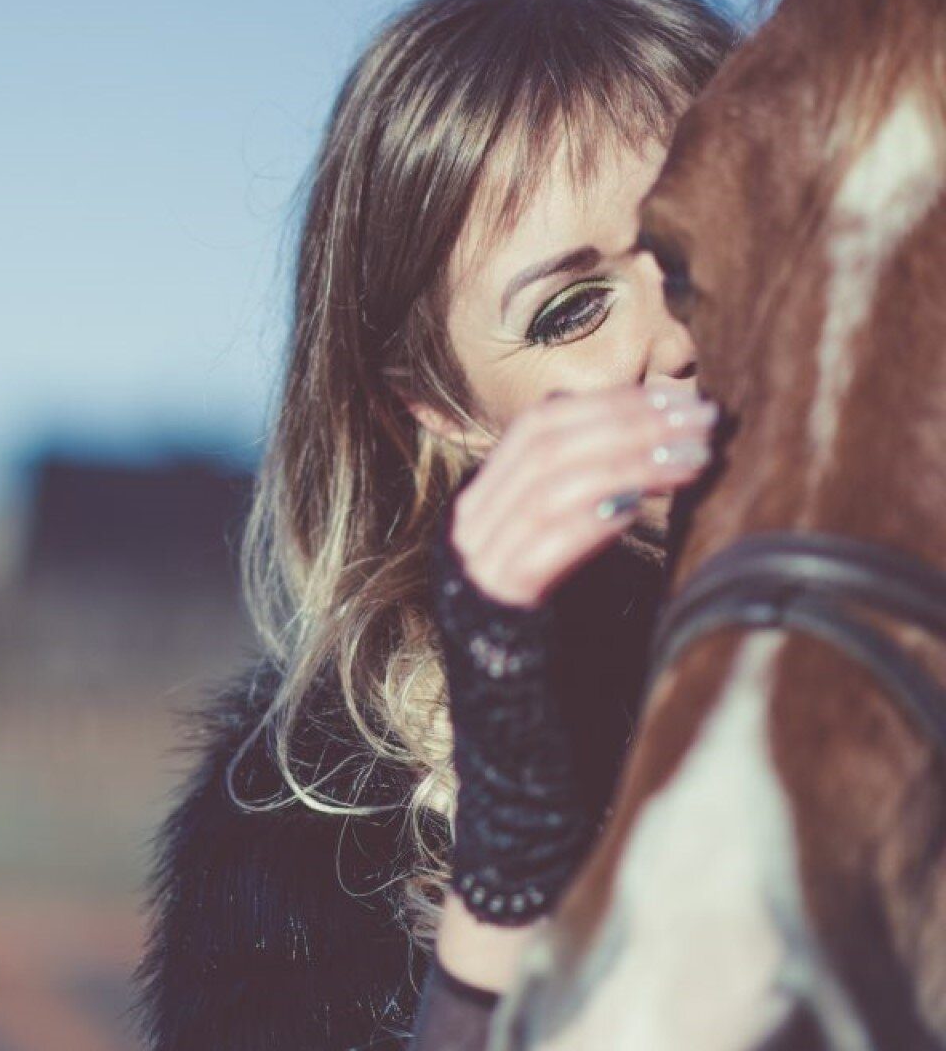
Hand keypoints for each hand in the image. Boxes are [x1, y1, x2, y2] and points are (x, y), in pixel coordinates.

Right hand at [426, 384, 717, 925]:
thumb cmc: (573, 673)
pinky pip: (539, 545)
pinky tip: (640, 503)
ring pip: (545, 483)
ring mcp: (471, 572)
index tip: (685, 398)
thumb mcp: (594, 572)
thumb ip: (607, 509)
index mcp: (484, 513)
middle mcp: (466, 532)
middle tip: (703, 419)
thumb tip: (672, 443)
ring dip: (626, 459)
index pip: (539, 427)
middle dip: (629, 421)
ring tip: (694, 455)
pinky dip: (591, 516)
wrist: (528, 772)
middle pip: (544, 442)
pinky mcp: (489, 615)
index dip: (613, 403)